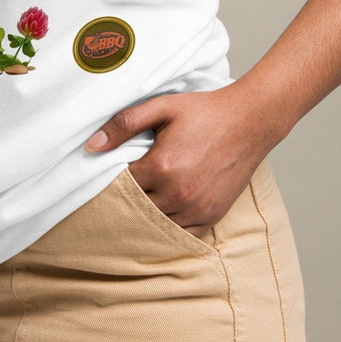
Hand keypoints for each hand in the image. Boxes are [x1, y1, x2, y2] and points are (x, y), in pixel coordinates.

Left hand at [85, 86, 279, 235]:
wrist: (249, 121)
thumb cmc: (203, 112)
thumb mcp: (160, 107)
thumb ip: (123, 125)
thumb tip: (91, 146)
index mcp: (162, 166)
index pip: (120, 185)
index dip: (110, 179)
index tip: (106, 172)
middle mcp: (179, 193)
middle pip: (136, 208)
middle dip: (125, 199)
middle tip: (118, 189)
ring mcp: (198, 208)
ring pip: (157, 224)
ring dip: (145, 214)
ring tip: (138, 199)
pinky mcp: (213, 216)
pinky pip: (182, 234)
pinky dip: (168, 226)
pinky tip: (160, 213)